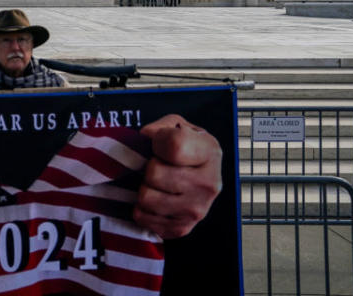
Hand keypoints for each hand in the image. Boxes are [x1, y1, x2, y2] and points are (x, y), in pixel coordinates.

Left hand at [134, 114, 221, 238]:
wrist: (197, 174)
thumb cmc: (184, 147)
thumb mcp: (176, 125)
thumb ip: (160, 127)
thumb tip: (146, 139)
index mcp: (210, 152)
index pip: (174, 146)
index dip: (157, 141)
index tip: (160, 143)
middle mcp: (209, 183)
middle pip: (154, 173)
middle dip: (149, 166)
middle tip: (158, 165)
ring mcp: (197, 209)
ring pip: (146, 198)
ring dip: (144, 187)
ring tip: (156, 182)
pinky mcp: (183, 227)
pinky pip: (143, 217)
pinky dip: (142, 208)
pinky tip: (155, 198)